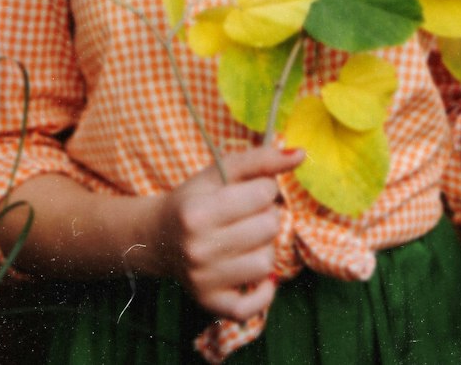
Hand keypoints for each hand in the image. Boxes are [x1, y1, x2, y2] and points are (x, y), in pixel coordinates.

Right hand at [151, 144, 303, 320]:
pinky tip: (255, 273)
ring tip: (248, 239)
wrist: (159, 237)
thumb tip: (301, 154)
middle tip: (250, 215)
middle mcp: (198, 249)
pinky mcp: (209, 303)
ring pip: (265, 262)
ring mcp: (204, 280)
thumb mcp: (220, 171)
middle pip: (268, 228)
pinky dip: (263, 291)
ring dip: (264, 247)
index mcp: (198, 212)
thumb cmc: (195, 198)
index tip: (251, 191)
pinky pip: (252, 307)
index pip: (263, 194)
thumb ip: (261, 159)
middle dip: (267, 216)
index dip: (265, 188)